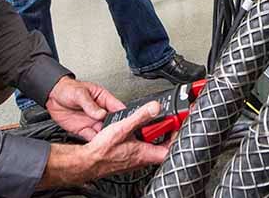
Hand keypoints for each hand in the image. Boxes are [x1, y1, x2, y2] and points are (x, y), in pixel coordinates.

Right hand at [37, 101, 170, 189]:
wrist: (88, 161)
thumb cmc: (102, 151)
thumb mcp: (123, 128)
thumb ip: (141, 116)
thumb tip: (155, 107)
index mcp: (146, 153)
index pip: (172, 148)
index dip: (178, 135)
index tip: (180, 123)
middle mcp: (143, 158)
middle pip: (164, 146)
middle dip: (167, 132)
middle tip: (169, 120)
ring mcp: (136, 158)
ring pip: (152, 146)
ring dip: (155, 134)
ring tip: (155, 122)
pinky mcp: (129, 157)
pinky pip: (142, 147)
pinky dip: (144, 137)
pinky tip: (137, 130)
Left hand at [46, 77, 125, 140]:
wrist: (52, 96)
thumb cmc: (67, 89)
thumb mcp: (80, 93)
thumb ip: (90, 104)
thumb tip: (101, 113)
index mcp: (103, 99)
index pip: (117, 107)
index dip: (125, 115)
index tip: (130, 122)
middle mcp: (99, 112)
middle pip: (112, 123)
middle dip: (116, 130)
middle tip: (118, 136)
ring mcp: (91, 121)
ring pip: (103, 132)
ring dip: (105, 138)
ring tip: (108, 142)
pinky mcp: (82, 129)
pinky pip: (90, 137)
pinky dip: (93, 142)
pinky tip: (96, 144)